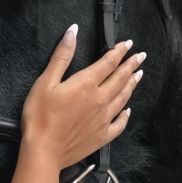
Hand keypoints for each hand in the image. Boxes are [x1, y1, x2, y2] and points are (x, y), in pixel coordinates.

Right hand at [20, 26, 143, 170]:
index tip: (128, 44)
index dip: (119, 51)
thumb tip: (73, 31)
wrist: (44, 151)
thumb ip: (61, 56)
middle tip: (141, 56)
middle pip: (120, 78)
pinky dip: (125, 115)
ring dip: (131, 85)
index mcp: (86, 84)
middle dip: (131, 65)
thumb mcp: (45, 82)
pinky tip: (127, 110)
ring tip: (139, 76)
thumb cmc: (40, 116)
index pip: (108, 63)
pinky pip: (119, 124)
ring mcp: (103, 119)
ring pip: (123, 98)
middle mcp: (100, 100)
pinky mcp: (102, 136)